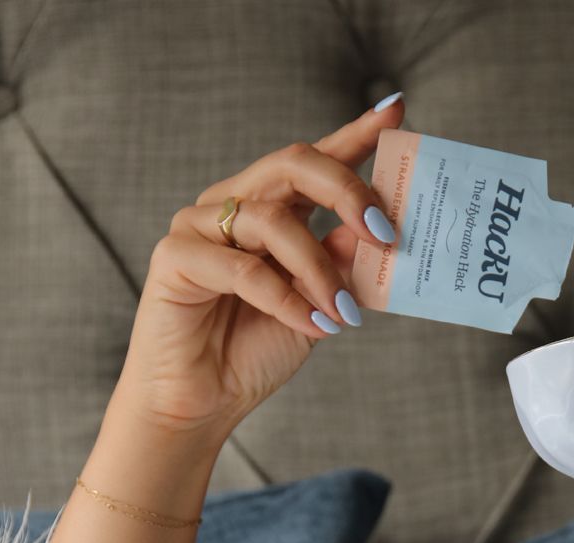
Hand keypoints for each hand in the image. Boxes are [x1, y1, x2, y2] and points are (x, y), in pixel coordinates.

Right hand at [41, 96, 405, 542]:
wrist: (205, 401)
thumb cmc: (258, 346)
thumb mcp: (322, 301)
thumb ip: (345, 262)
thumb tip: (382, 230)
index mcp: (273, 208)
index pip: (318, 160)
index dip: (356, 133)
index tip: (397, 110)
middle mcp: (236, 204)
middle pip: (294, 164)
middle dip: (348, 191)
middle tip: (387, 232)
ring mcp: (201, 225)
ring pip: (273, 219)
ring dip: (320, 268)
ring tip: (345, 311)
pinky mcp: (176, 257)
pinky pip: (243, 267)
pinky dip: (285, 298)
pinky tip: (312, 325)